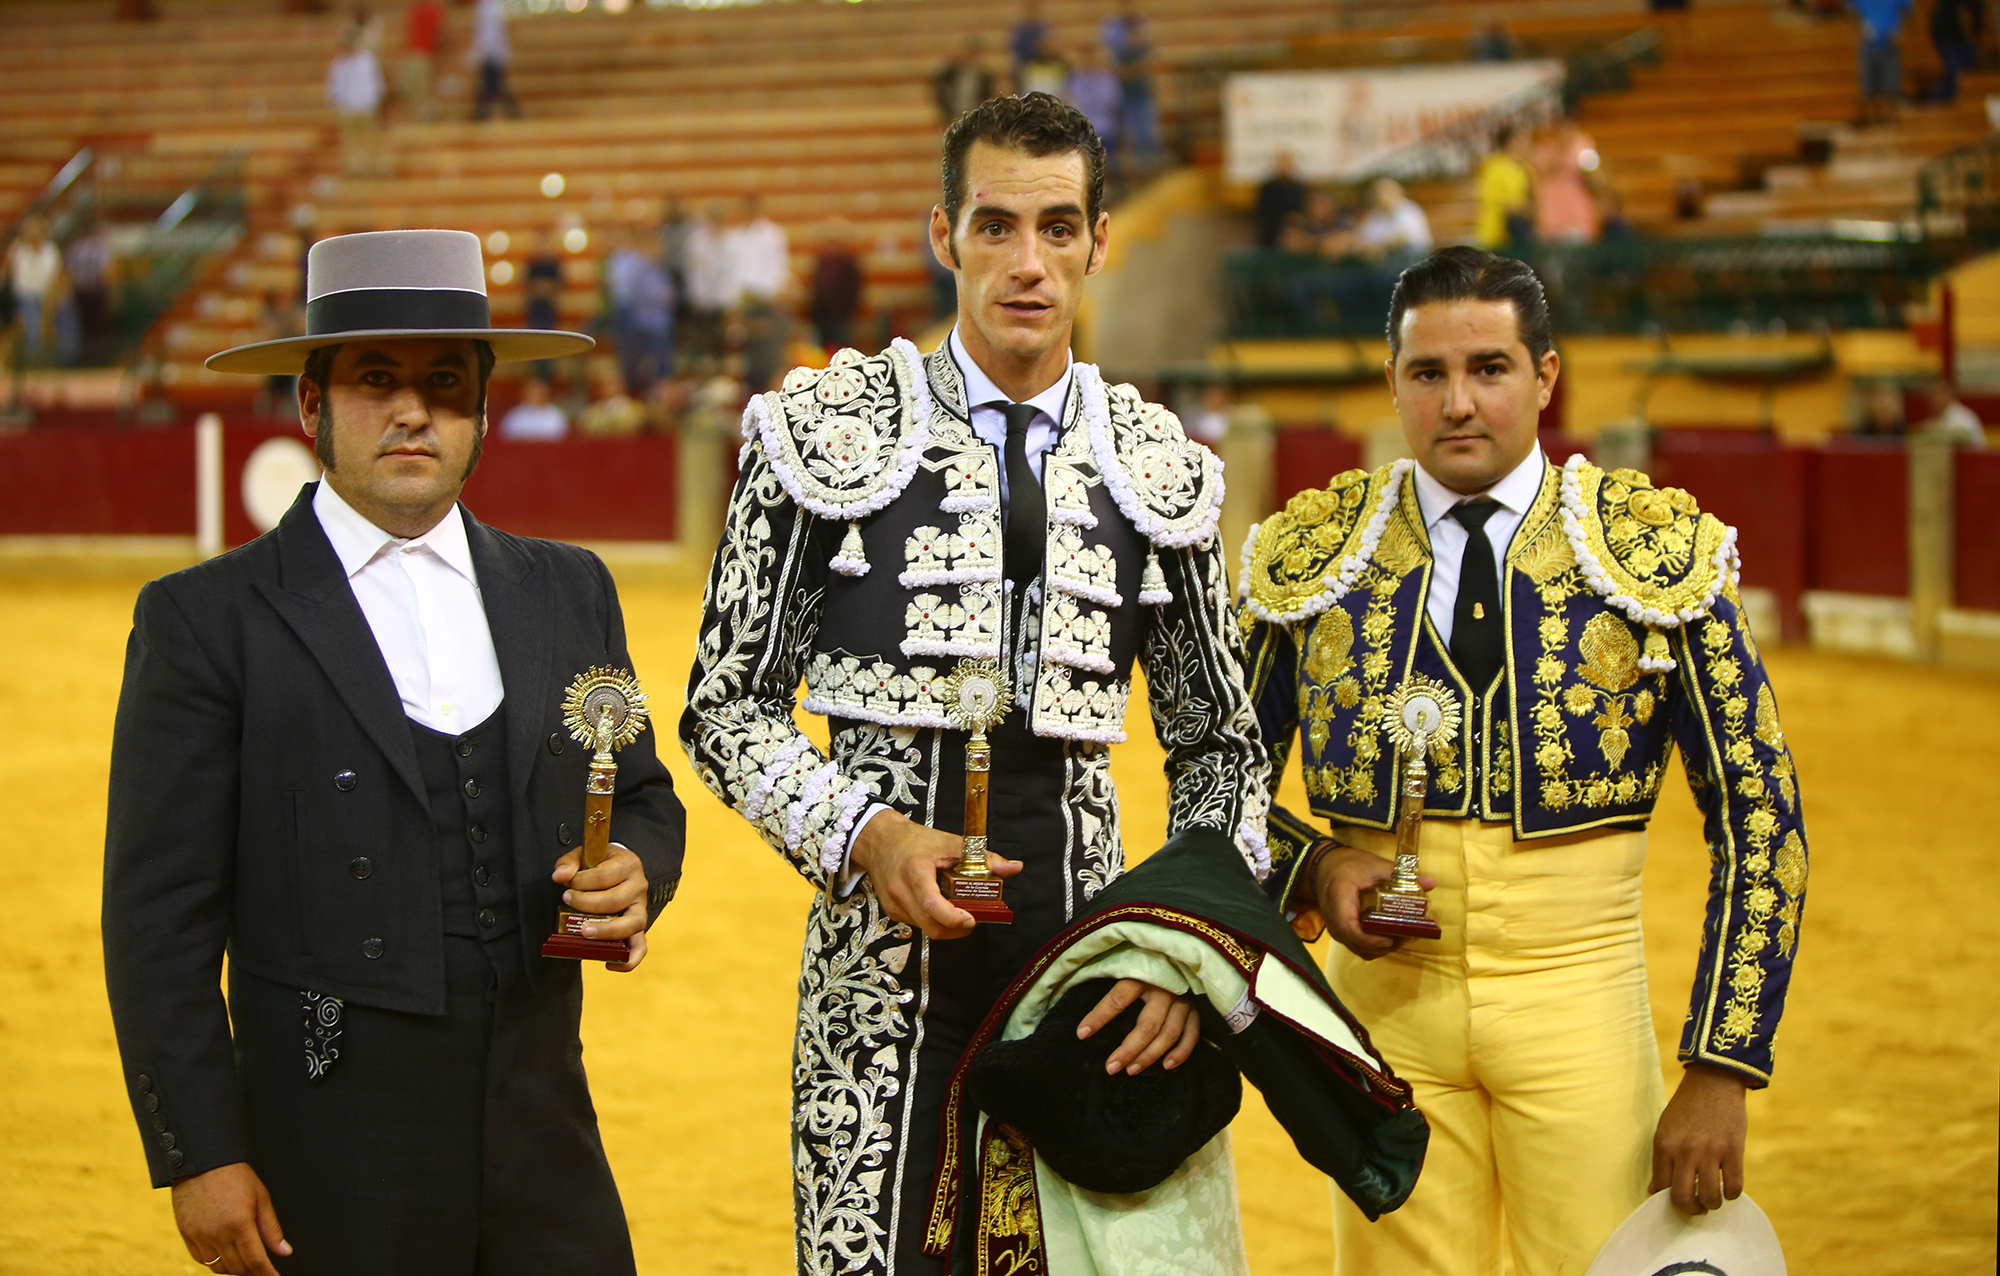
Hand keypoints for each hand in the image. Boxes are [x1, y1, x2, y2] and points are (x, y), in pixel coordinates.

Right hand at [171, 1162, 289, 1275]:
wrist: (203, 1163)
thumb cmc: (235, 1176)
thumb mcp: (261, 1198)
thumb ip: (272, 1229)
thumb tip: (284, 1252)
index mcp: (240, 1224)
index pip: (255, 1261)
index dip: (266, 1274)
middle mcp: (218, 1234)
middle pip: (237, 1268)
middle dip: (252, 1271)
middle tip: (261, 1268)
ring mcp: (199, 1236)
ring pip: (218, 1268)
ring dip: (233, 1268)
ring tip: (243, 1260)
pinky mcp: (186, 1234)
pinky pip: (201, 1259)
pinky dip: (214, 1262)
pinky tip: (224, 1254)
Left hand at [552, 841, 649, 970]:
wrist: (617, 871)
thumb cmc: (598, 865)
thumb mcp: (584, 856)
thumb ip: (569, 863)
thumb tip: (559, 876)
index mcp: (629, 864)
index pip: (605, 875)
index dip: (581, 881)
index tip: (567, 883)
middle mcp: (639, 886)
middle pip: (616, 900)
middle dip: (586, 903)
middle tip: (567, 900)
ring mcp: (640, 909)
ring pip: (631, 924)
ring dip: (606, 931)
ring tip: (584, 932)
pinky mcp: (638, 928)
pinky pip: (640, 947)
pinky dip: (628, 959)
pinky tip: (608, 964)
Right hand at [850, 810, 1021, 940]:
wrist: (879, 840)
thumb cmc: (913, 840)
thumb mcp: (950, 843)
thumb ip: (984, 858)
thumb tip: (1014, 868)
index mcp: (915, 872)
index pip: (933, 906)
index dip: (955, 919)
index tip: (971, 919)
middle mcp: (900, 892)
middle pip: (932, 926)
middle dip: (956, 928)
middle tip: (972, 916)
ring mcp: (894, 906)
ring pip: (926, 929)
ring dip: (945, 924)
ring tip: (956, 907)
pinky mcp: (892, 913)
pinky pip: (918, 925)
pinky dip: (933, 920)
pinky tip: (939, 905)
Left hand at [1075, 979, 1200, 1074]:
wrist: (1183, 957)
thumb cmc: (1147, 968)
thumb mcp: (1129, 968)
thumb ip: (1113, 986)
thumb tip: (1087, 1012)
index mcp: (1143, 976)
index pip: (1118, 999)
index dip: (1099, 1017)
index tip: (1082, 1034)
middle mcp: (1165, 990)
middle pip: (1147, 1026)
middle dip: (1128, 1050)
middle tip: (1110, 1067)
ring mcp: (1183, 1002)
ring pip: (1168, 1035)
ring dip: (1150, 1056)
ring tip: (1131, 1070)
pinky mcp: (1197, 1011)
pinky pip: (1192, 1036)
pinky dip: (1180, 1053)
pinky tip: (1166, 1066)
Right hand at [1306, 841, 1434, 959]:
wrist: (1325, 867)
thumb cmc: (1348, 864)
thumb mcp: (1373, 865)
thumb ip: (1399, 875)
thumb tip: (1431, 883)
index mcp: (1339, 899)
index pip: (1348, 928)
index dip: (1369, 940)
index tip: (1390, 939)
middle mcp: (1333, 918)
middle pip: (1356, 943)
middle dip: (1382, 946)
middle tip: (1406, 937)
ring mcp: (1335, 927)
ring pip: (1357, 948)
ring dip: (1380, 949)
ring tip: (1402, 938)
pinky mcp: (1341, 931)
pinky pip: (1357, 946)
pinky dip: (1374, 947)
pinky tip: (1390, 937)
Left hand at [1650, 1063, 1748, 1213]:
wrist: (1713, 1081)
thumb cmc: (1686, 1108)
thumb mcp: (1665, 1129)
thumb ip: (1660, 1161)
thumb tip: (1653, 1191)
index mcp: (1664, 1145)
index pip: (1663, 1187)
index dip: (1670, 1200)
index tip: (1680, 1199)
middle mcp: (1684, 1151)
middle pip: (1684, 1198)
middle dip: (1691, 1210)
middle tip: (1698, 1206)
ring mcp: (1710, 1151)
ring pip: (1710, 1197)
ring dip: (1712, 1204)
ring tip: (1713, 1199)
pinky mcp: (1733, 1149)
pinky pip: (1734, 1186)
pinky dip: (1732, 1195)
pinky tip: (1729, 1189)